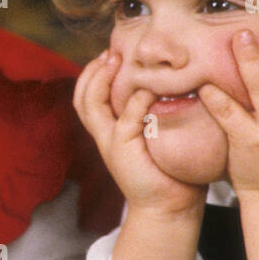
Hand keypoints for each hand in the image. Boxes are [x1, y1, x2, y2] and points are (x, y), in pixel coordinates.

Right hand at [74, 48, 204, 216]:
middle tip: (109, 52)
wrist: (169, 207)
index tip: (110, 55)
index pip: (88, 97)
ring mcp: (109, 143)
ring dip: (101, 79)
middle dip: (92, 71)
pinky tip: (148, 91)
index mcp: (110, 131)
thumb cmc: (171, 170)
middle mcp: (104, 135)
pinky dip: (136, 102)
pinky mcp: (122, 150)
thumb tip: (177, 87)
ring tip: (114, 61)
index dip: (94, 74)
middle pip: (81, 97)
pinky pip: (125, 119)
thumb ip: (158, 113)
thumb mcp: (160, 136)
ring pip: (90, 104)